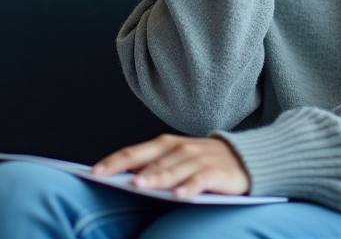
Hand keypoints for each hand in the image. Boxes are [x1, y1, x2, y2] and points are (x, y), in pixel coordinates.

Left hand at [91, 134, 250, 197]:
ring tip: (140, 185)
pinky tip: (180, 196)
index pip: (136, 151)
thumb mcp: (177, 158)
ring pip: (174, 169)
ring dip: (156, 177)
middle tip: (111, 178)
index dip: (115, 161)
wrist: (245, 158)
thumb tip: (124, 177)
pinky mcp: (217, 172)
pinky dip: (190, 187)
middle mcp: (182, 149)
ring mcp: (200, 159)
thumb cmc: (203, 161)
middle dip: (130, 169)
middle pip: (152, 160)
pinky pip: (201, 180)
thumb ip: (154, 165)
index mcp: (167, 144)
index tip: (95, 171)